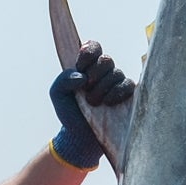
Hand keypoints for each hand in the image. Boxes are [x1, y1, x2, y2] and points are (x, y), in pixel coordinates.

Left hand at [50, 43, 133, 169]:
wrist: (80, 137)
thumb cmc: (70, 113)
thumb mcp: (58, 94)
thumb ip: (63, 79)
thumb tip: (81, 76)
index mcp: (87, 67)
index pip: (93, 47)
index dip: (89, 53)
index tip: (81, 67)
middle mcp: (103, 72)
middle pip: (106, 60)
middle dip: (95, 74)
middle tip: (86, 90)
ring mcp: (117, 83)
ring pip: (116, 73)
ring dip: (102, 88)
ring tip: (93, 103)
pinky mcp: (127, 95)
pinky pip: (127, 85)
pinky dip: (117, 93)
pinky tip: (108, 103)